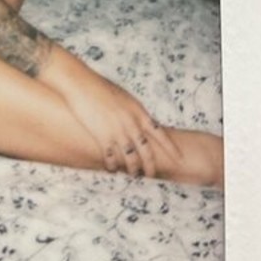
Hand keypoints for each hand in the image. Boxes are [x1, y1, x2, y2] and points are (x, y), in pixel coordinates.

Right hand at [46, 51, 182, 177]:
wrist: (82, 85)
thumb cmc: (101, 87)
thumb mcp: (125, 97)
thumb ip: (133, 111)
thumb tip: (139, 121)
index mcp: (139, 113)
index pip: (161, 134)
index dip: (171, 148)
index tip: (179, 158)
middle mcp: (132, 125)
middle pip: (147, 152)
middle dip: (150, 166)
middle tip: (152, 175)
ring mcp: (118, 132)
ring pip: (131, 158)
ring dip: (132, 169)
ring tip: (133, 175)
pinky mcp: (103, 138)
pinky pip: (111, 158)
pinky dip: (113, 165)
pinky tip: (112, 169)